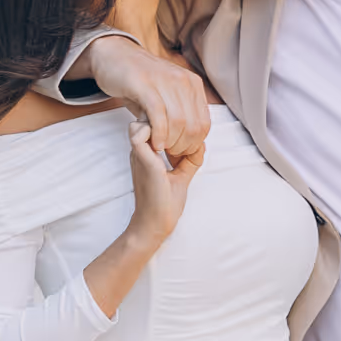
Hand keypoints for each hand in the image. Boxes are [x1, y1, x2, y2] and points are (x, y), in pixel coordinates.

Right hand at [79, 35, 211, 161]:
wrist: (115, 55)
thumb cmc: (140, 81)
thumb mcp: (166, 96)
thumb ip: (178, 114)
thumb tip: (188, 143)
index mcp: (193, 84)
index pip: (204, 124)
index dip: (194, 144)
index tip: (180, 153)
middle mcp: (183, 81)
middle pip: (194, 126)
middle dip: (182, 147)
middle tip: (169, 154)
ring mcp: (165, 81)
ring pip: (179, 122)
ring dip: (170, 142)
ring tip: (160, 148)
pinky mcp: (145, 85)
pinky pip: (159, 114)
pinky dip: (158, 133)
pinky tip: (154, 142)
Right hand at [126, 120, 202, 248]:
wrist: (154, 224)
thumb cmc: (165, 204)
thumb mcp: (181, 176)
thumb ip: (188, 159)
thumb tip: (200, 144)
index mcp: (148, 153)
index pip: (154, 123)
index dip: (169, 123)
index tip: (185, 135)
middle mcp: (141, 150)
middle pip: (148, 117)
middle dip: (167, 121)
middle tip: (184, 135)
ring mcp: (140, 153)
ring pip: (141, 119)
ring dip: (159, 124)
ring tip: (177, 141)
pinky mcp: (142, 159)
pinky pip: (139, 132)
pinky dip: (156, 132)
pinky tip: (172, 148)